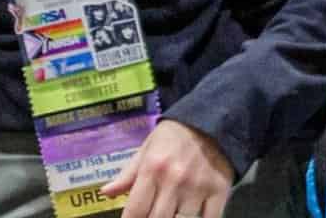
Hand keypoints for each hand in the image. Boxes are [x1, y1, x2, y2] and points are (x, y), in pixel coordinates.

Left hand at [103, 118, 233, 217]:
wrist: (215, 119)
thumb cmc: (175, 136)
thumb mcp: (147, 148)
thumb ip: (127, 174)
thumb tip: (105, 193)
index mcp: (152, 169)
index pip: (135, 212)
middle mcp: (174, 180)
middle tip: (152, 215)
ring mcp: (198, 186)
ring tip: (170, 215)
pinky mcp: (220, 189)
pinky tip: (194, 216)